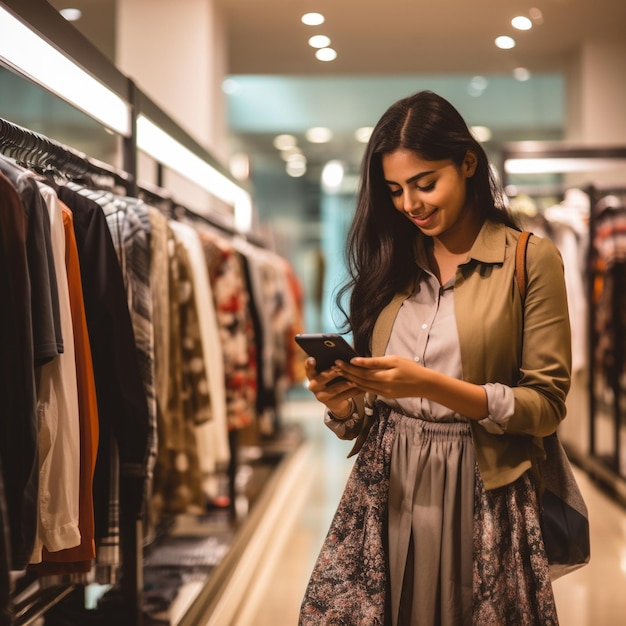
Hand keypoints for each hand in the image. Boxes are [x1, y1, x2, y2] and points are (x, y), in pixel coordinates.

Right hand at [304, 357, 361, 417]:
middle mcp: (313, 386)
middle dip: (333, 373)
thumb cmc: (333, 379)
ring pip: (335, 388)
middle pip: (323, 378)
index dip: (309, 364)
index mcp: (312, 374)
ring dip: (346, 384)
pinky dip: (354, 392)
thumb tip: (344, 356)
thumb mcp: (330, 372)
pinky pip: (344, 397)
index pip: (308, 368)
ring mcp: (321, 396)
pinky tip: (362, 388)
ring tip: (355, 380)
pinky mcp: (331, 404)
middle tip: (341, 368)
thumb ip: (333, 365)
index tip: (313, 359)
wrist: (335, 400)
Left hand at [336, 355, 488, 419]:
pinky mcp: (384, 395)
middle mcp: (382, 388)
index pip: (361, 373)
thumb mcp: (393, 360)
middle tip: (333, 367)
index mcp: (384, 378)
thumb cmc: (410, 368)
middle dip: (345, 374)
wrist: (424, 384)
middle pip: (359, 380)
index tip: (338, 361)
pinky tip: (351, 380)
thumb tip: (357, 360)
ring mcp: (383, 393)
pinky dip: (358, 385)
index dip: (348, 367)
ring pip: (362, 387)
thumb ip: (375, 362)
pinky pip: (368, 390)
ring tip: (339, 373)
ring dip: (350, 380)